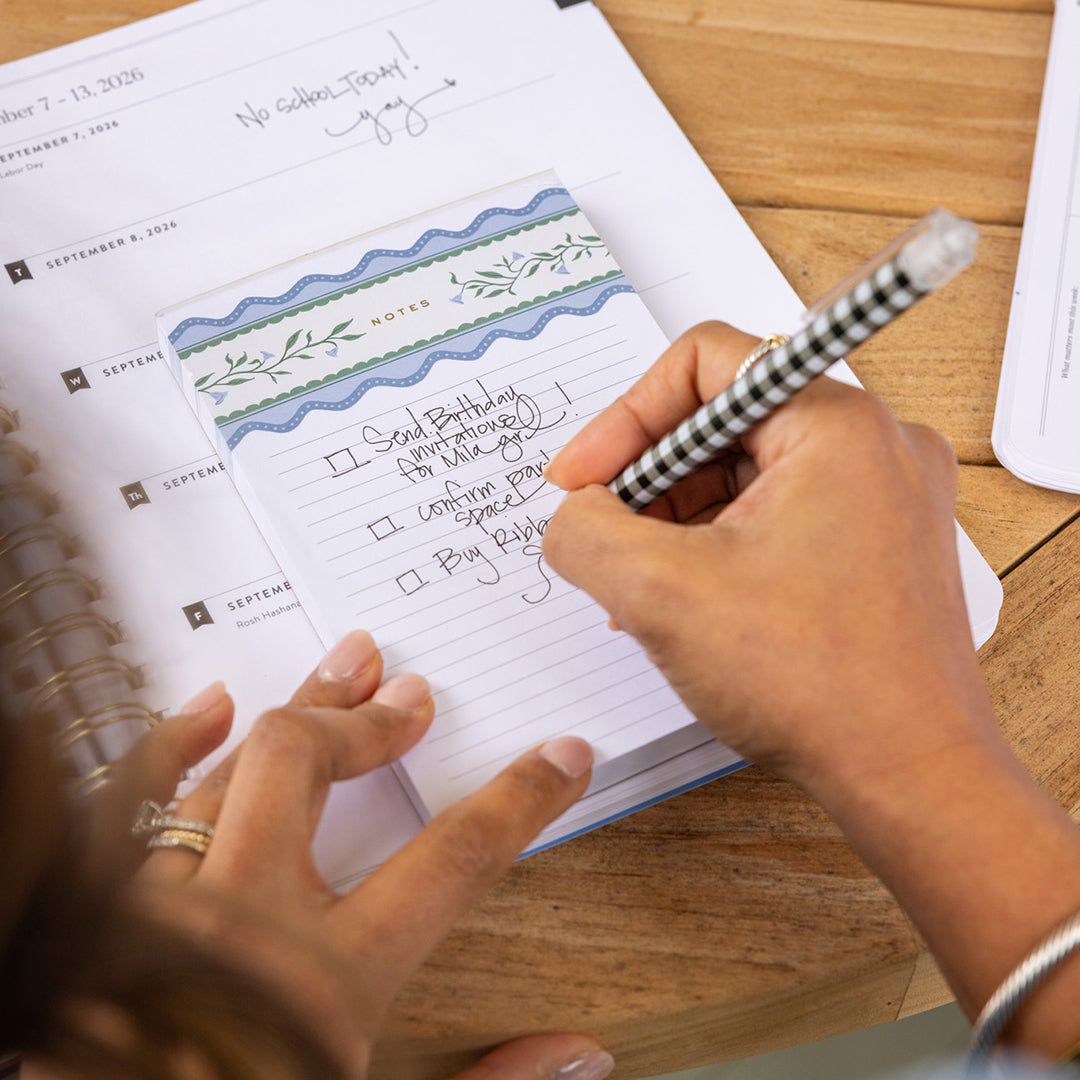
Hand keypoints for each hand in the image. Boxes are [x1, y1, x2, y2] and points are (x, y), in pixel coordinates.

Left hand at [126, 631, 607, 1079]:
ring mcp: (161, 906)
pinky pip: (135, 799)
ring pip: (231, 766)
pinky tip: (214, 709)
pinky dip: (174, 745)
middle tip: (412, 700)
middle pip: (310, 765)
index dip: (518, 800)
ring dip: (297, 709)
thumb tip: (581, 1056)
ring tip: (345, 670)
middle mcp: (238, 926)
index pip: (449, 861)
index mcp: (324, 988)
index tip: (556, 760)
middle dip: (373, 724)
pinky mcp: (102, 908)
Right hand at [542, 320, 996, 799]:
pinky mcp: (875, 546)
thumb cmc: (823, 685)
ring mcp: (881, 499)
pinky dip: (718, 548)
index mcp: (836, 425)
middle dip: (646, 482)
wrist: (910, 775)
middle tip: (604, 536)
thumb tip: (573, 515)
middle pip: (721, 423)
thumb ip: (587, 532)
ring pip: (745, 475)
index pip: (703, 364)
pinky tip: (684, 602)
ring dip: (676, 522)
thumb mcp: (662, 593)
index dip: (623, 417)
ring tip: (638, 585)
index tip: (581, 478)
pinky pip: (775, 517)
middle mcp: (872, 447)